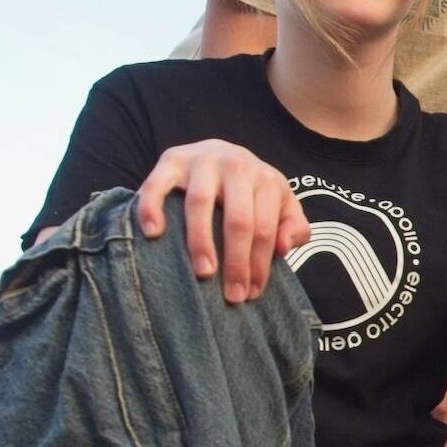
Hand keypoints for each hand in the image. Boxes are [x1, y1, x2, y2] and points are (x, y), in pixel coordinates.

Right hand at [136, 140, 308, 303]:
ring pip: (200, 203)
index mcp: (267, 180)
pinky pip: (157, 184)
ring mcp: (202, 161)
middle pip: (238, 219)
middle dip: (236, 261)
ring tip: (203, 273)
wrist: (220, 151)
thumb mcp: (281, 204)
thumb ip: (293, 226)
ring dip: (201, 241)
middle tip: (231, 294)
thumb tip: (283, 248)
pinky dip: (152, 208)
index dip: (260, 263)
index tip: (252, 293)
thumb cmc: (252, 190)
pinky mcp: (171, 159)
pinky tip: (154, 234)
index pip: (265, 228)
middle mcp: (236, 166)